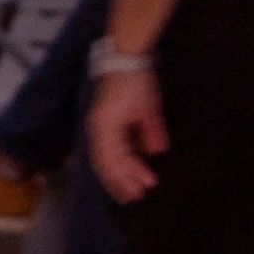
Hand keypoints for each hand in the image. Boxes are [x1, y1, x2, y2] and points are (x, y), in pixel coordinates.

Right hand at [88, 68, 166, 203]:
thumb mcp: (148, 106)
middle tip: (138, 196)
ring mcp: (99, 124)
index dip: (125, 177)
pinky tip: (133, 167)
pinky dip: (119, 160)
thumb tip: (155, 151)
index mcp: (105, 125)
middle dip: (121, 181)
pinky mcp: (105, 121)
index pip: (111, 159)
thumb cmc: (136, 80)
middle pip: (106, 162)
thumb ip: (151, 129)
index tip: (141, 190)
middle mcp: (98, 128)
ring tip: (136, 187)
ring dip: (120, 173)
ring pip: (106, 157)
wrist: (124, 56)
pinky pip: (109, 147)